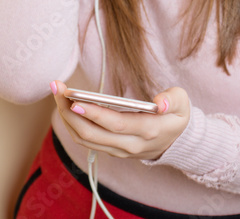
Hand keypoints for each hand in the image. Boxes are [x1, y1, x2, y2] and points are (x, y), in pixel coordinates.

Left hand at [50, 81, 190, 160]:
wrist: (177, 142)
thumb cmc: (176, 116)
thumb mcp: (182, 103)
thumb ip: (172, 100)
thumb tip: (159, 102)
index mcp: (148, 131)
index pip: (115, 124)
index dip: (93, 114)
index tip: (73, 100)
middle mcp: (130, 145)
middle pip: (92, 133)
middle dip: (70, 111)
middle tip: (57, 89)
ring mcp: (119, 151)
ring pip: (85, 139)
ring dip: (67, 118)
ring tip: (57, 94)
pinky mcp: (111, 150)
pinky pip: (86, 140)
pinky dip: (73, 124)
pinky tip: (65, 106)